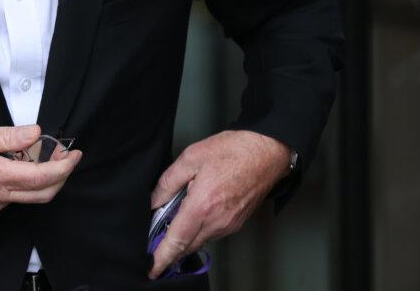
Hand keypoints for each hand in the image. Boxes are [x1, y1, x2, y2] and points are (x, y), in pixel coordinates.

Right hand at [0, 123, 81, 216]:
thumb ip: (7, 136)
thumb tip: (35, 133)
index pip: (41, 178)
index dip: (64, 167)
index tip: (74, 154)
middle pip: (43, 194)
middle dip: (61, 175)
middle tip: (65, 155)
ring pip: (28, 195)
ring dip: (40, 176)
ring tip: (33, 152)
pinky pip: (13, 197)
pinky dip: (22, 181)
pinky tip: (13, 163)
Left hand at [147, 130, 291, 278]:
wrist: (267, 153)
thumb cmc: (234, 151)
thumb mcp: (192, 157)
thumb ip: (169, 182)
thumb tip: (154, 201)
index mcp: (202, 205)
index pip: (176, 240)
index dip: (161, 257)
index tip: (151, 268)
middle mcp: (216, 221)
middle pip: (187, 246)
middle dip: (169, 248)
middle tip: (156, 238)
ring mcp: (228, 225)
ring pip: (199, 241)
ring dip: (185, 237)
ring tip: (175, 217)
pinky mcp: (236, 224)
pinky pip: (212, 234)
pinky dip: (199, 230)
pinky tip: (195, 213)